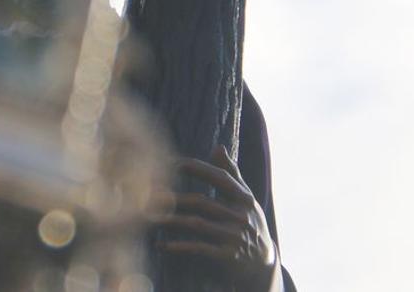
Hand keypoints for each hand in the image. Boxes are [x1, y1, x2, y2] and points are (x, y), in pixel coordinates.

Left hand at [156, 146, 281, 291]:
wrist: (264, 265)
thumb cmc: (250, 225)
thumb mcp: (245, 200)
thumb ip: (231, 174)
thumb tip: (217, 146)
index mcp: (245, 199)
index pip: (220, 178)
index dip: (197, 168)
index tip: (173, 162)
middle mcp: (241, 216)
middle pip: (202, 202)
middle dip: (175, 198)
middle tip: (150, 195)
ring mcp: (234, 237)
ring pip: (196, 224)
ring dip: (171, 220)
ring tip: (149, 217)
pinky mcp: (227, 257)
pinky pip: (198, 248)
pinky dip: (177, 246)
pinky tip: (160, 244)